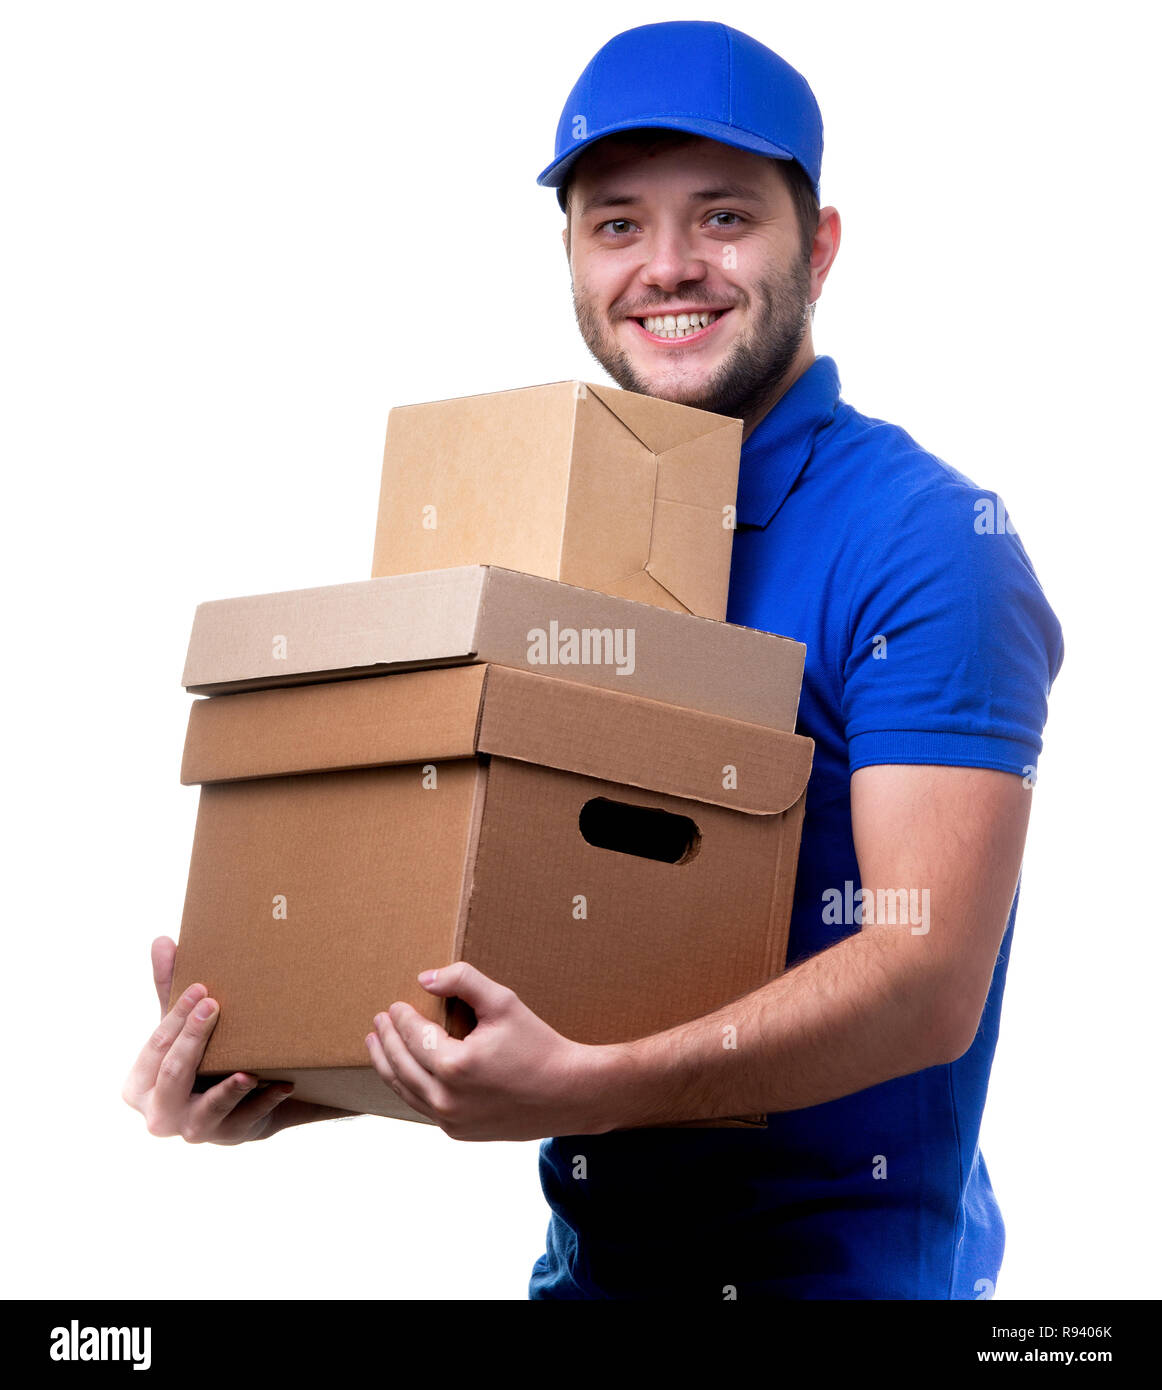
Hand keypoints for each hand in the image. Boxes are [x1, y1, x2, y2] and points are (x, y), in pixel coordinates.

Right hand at [121, 936, 296, 1143]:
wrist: (228, 1105)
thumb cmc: (195, 1059)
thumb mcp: (178, 1029)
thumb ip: (169, 989)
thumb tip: (162, 940)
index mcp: (138, 1085)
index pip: (156, 1046)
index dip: (176, 1016)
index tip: (201, 988)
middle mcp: (159, 1114)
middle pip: (173, 1075)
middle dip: (193, 1040)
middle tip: (215, 1005)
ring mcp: (194, 1130)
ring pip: (206, 1110)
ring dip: (228, 1091)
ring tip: (249, 1072)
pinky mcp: (229, 1137)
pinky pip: (247, 1120)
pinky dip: (265, 1103)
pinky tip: (283, 1084)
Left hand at [364, 961, 610, 1141]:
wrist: (569, 1093)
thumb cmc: (539, 1045)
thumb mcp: (503, 1002)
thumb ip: (463, 981)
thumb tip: (425, 978)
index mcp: (454, 1065)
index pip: (414, 1036)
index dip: (401, 1018)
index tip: (395, 1005)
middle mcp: (446, 1099)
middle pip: (401, 1065)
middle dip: (386, 1041)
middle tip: (378, 1023)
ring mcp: (451, 1121)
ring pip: (405, 1091)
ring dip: (388, 1066)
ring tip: (378, 1047)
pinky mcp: (459, 1133)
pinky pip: (423, 1108)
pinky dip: (409, 1088)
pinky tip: (406, 1074)